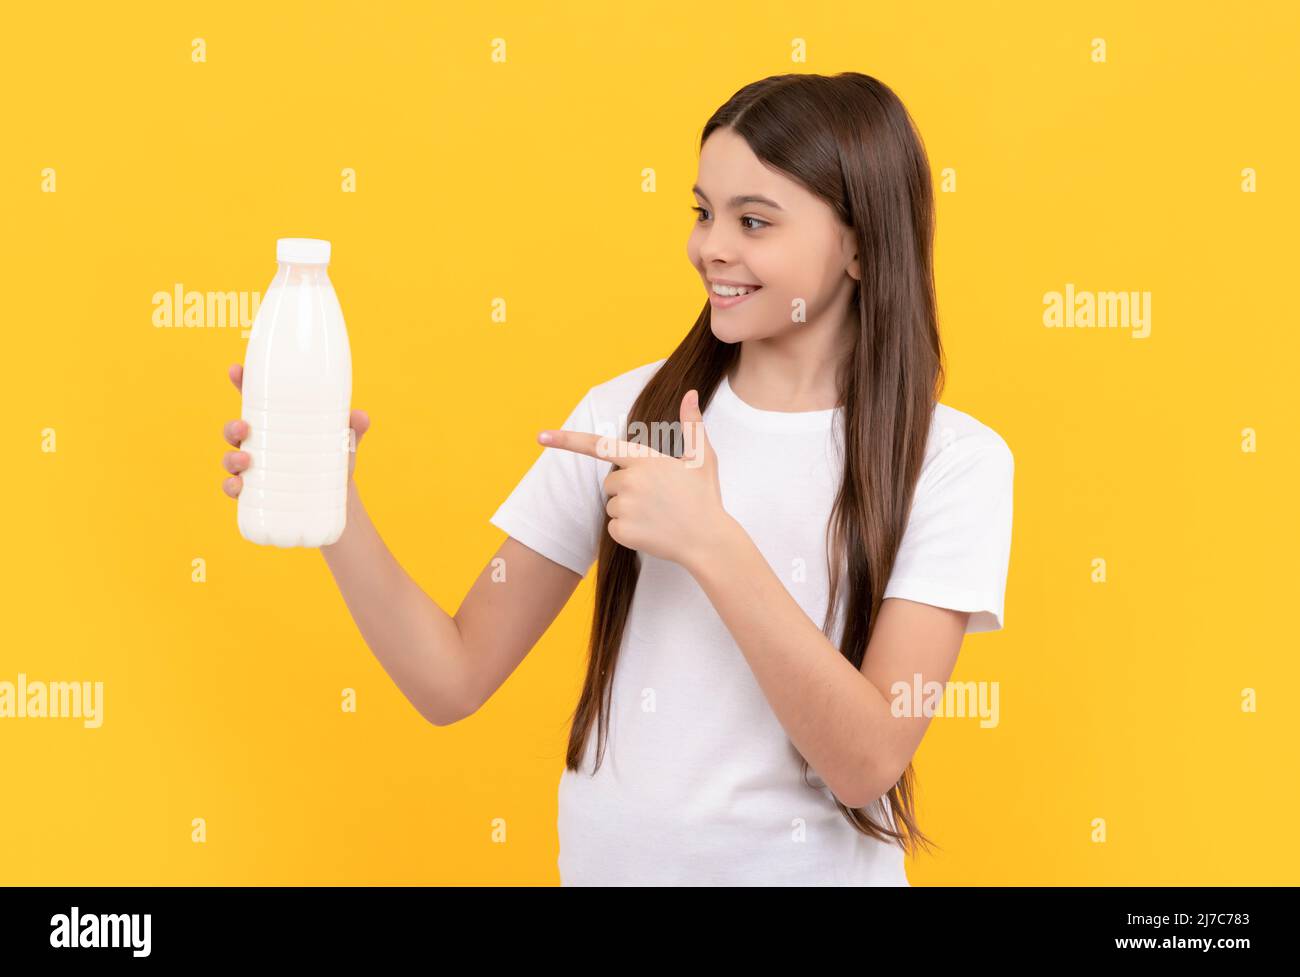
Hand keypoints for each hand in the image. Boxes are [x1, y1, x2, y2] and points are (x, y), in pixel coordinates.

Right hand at [220, 363, 370, 498]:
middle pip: (236, 430)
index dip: (242, 382)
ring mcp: (255, 469)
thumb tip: (361, 417)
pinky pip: (234, 489)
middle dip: (233, 426)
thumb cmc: (334, 460)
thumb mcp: (344, 441)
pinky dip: (232, 487)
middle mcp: (260, 444)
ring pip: (231, 459)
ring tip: (245, 461)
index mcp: (276, 423)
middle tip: (245, 428)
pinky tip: (238, 487)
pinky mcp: (256, 494)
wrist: (337, 499)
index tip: (236, 370)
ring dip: (231, 458)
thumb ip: (353, 428)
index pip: (254, 399)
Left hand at [539, 389, 730, 569]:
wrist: (708, 540)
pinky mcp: (622, 531)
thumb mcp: (702, 457)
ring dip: (629, 510)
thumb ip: (692, 424)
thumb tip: (691, 394)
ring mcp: (625, 506)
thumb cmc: (704, 497)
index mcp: (645, 459)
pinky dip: (628, 531)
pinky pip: (614, 527)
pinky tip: (652, 530)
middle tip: (657, 498)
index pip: (599, 446)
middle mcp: (630, 480)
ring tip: (658, 515)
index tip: (541, 436)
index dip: (567, 440)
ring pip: (612, 505)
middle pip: (610, 482)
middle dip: (627, 488)